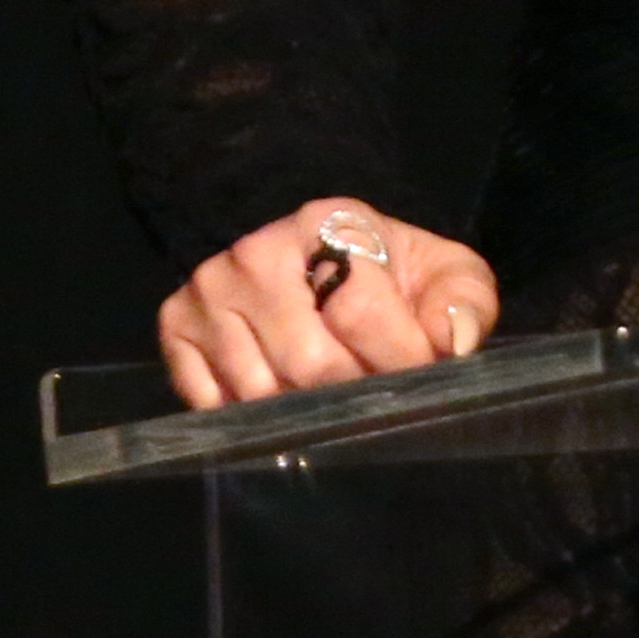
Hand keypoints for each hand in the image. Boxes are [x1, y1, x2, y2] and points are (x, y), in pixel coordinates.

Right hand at [156, 200, 500, 411]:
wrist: (316, 252)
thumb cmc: (388, 271)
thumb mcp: (444, 273)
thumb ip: (463, 304)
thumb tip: (454, 343)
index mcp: (329, 221)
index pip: (359, 313)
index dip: (398, 358)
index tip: (418, 373)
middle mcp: (257, 251)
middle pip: (310, 363)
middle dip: (355, 390)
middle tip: (372, 386)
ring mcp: (209, 287)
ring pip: (260, 392)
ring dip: (303, 409)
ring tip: (328, 388)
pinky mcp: (175, 322)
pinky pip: (210, 401)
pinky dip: (248, 415)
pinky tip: (278, 392)